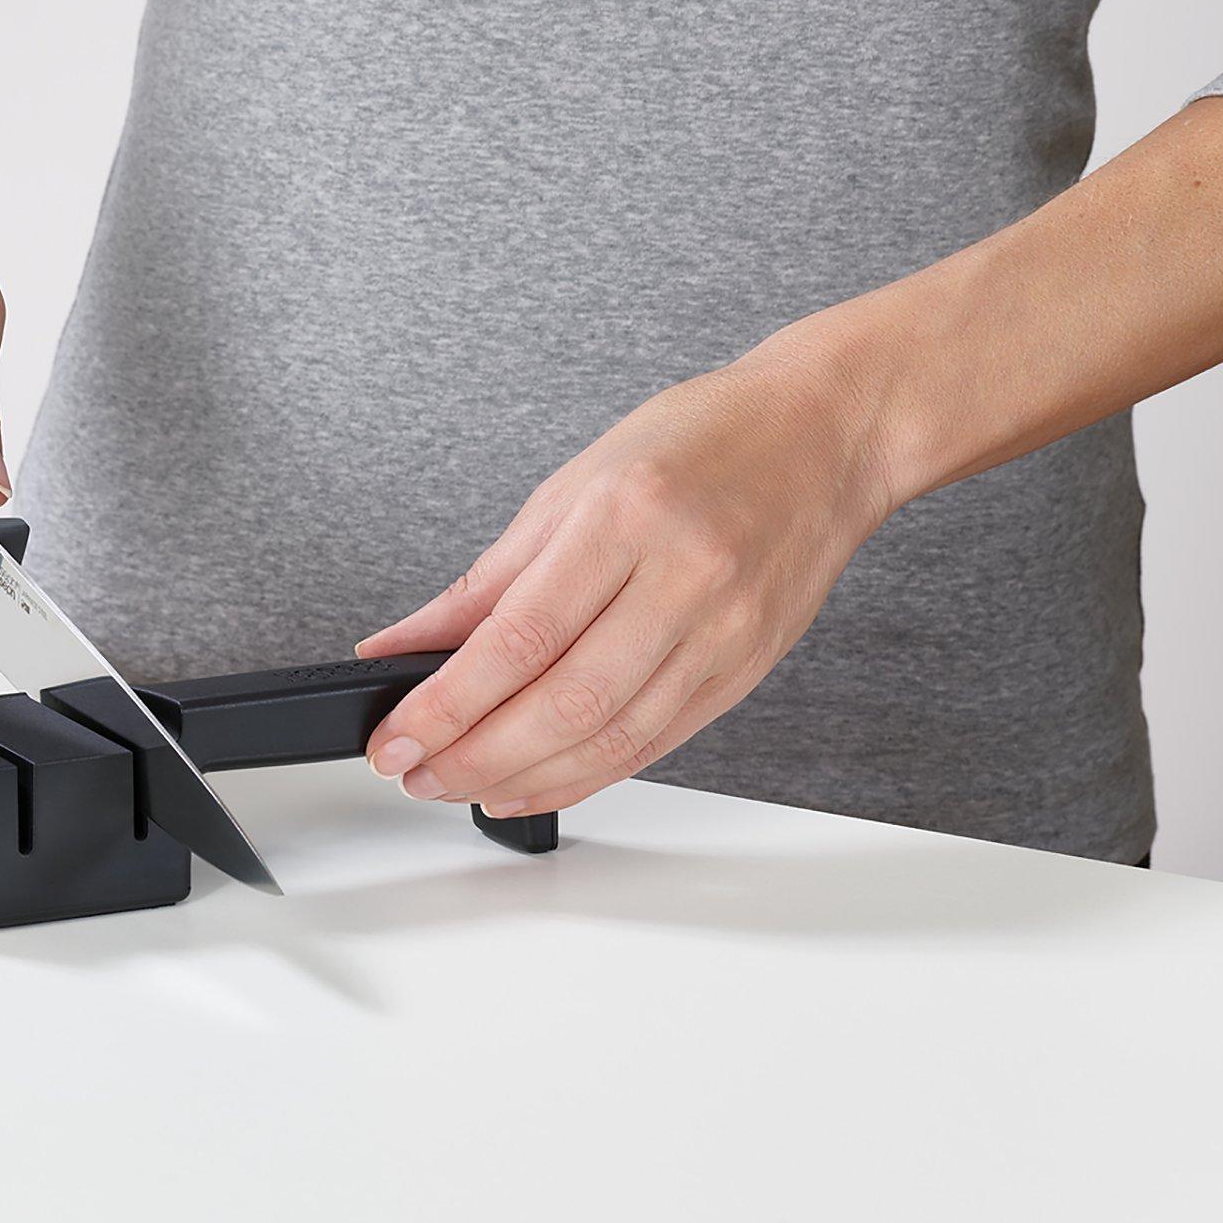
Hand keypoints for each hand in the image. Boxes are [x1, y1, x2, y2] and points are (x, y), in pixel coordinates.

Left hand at [356, 337, 897, 815]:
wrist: (828, 436)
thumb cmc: (703, 441)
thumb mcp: (574, 484)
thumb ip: (487, 579)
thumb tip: (404, 644)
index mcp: (626, 515)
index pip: (519, 637)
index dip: (447, 704)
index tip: (393, 737)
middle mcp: (683, 578)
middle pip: (564, 703)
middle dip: (474, 756)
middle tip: (412, 773)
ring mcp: (724, 633)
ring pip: (611, 740)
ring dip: (522, 779)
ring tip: (458, 786)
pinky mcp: (744, 672)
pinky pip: (653, 746)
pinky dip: (583, 777)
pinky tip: (530, 784)